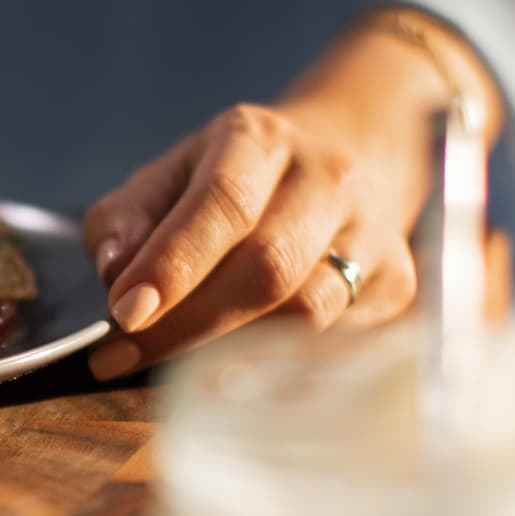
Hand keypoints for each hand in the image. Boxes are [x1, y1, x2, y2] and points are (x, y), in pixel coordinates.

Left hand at [78, 13, 499, 379]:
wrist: (347, 157)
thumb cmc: (234, 181)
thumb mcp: (168, 178)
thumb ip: (126, 220)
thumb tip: (115, 271)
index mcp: (260, 140)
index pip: (222, 205)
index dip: (173, 264)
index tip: (125, 314)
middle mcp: (328, 178)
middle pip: (268, 267)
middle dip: (190, 325)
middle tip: (127, 357)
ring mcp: (373, 232)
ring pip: (308, 313)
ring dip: (231, 353)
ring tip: (175, 372)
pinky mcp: (399, 284)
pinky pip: (338, 343)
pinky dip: (281, 368)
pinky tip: (240, 375)